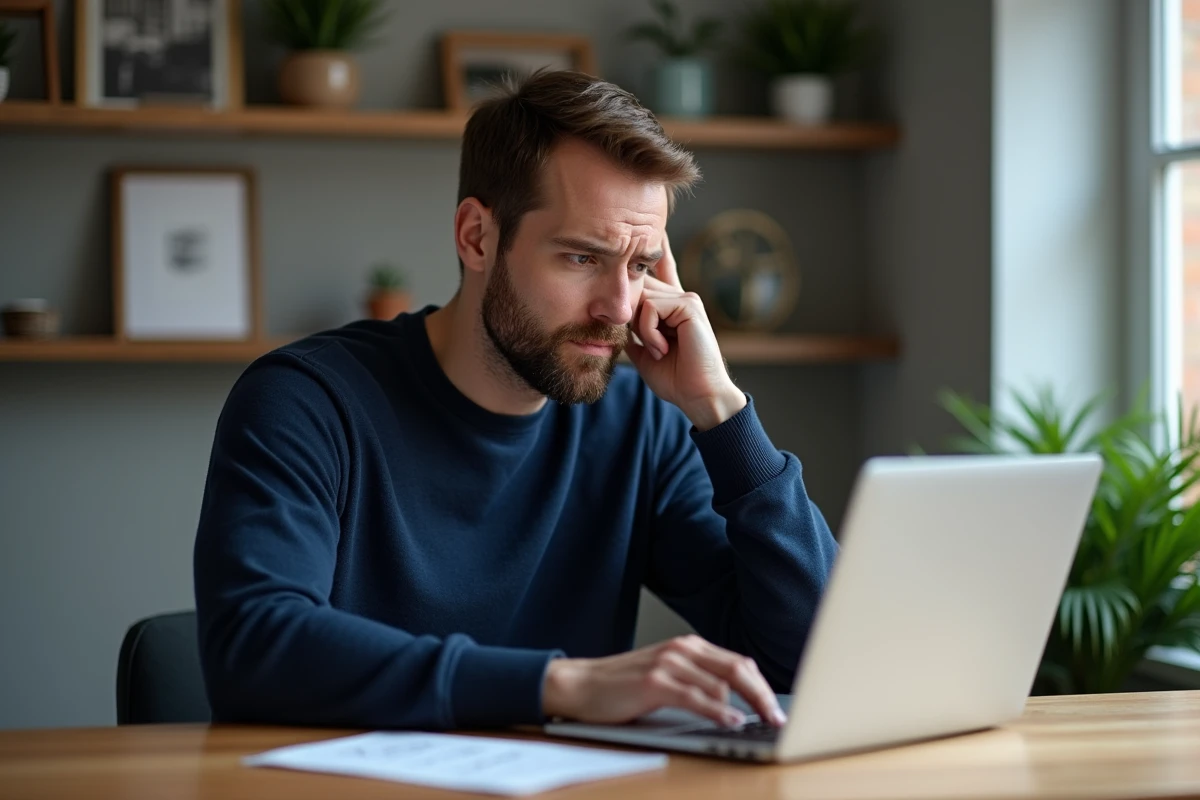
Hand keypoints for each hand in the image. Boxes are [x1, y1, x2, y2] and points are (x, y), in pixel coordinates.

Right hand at [542, 635, 787, 727]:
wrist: (580, 684)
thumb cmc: (622, 686)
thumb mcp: (666, 676)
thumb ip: (697, 682)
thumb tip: (735, 705)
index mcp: (688, 646)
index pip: (739, 663)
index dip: (762, 686)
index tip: (778, 708)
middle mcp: (682, 649)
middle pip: (738, 669)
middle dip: (763, 695)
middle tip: (779, 718)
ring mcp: (668, 663)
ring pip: (723, 682)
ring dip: (748, 705)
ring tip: (763, 723)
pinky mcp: (654, 682)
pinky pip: (696, 697)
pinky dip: (718, 711)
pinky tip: (732, 721)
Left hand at [626, 234, 746, 430]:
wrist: (698, 395)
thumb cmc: (675, 379)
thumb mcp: (645, 353)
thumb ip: (632, 333)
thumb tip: (616, 320)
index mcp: (672, 308)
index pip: (662, 272)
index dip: (658, 250)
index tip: (654, 229)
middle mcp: (680, 298)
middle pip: (638, 288)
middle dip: (633, 317)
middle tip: (653, 346)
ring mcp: (686, 298)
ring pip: (641, 299)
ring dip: (642, 330)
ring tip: (660, 349)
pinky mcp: (689, 304)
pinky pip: (650, 307)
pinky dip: (650, 332)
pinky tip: (664, 347)